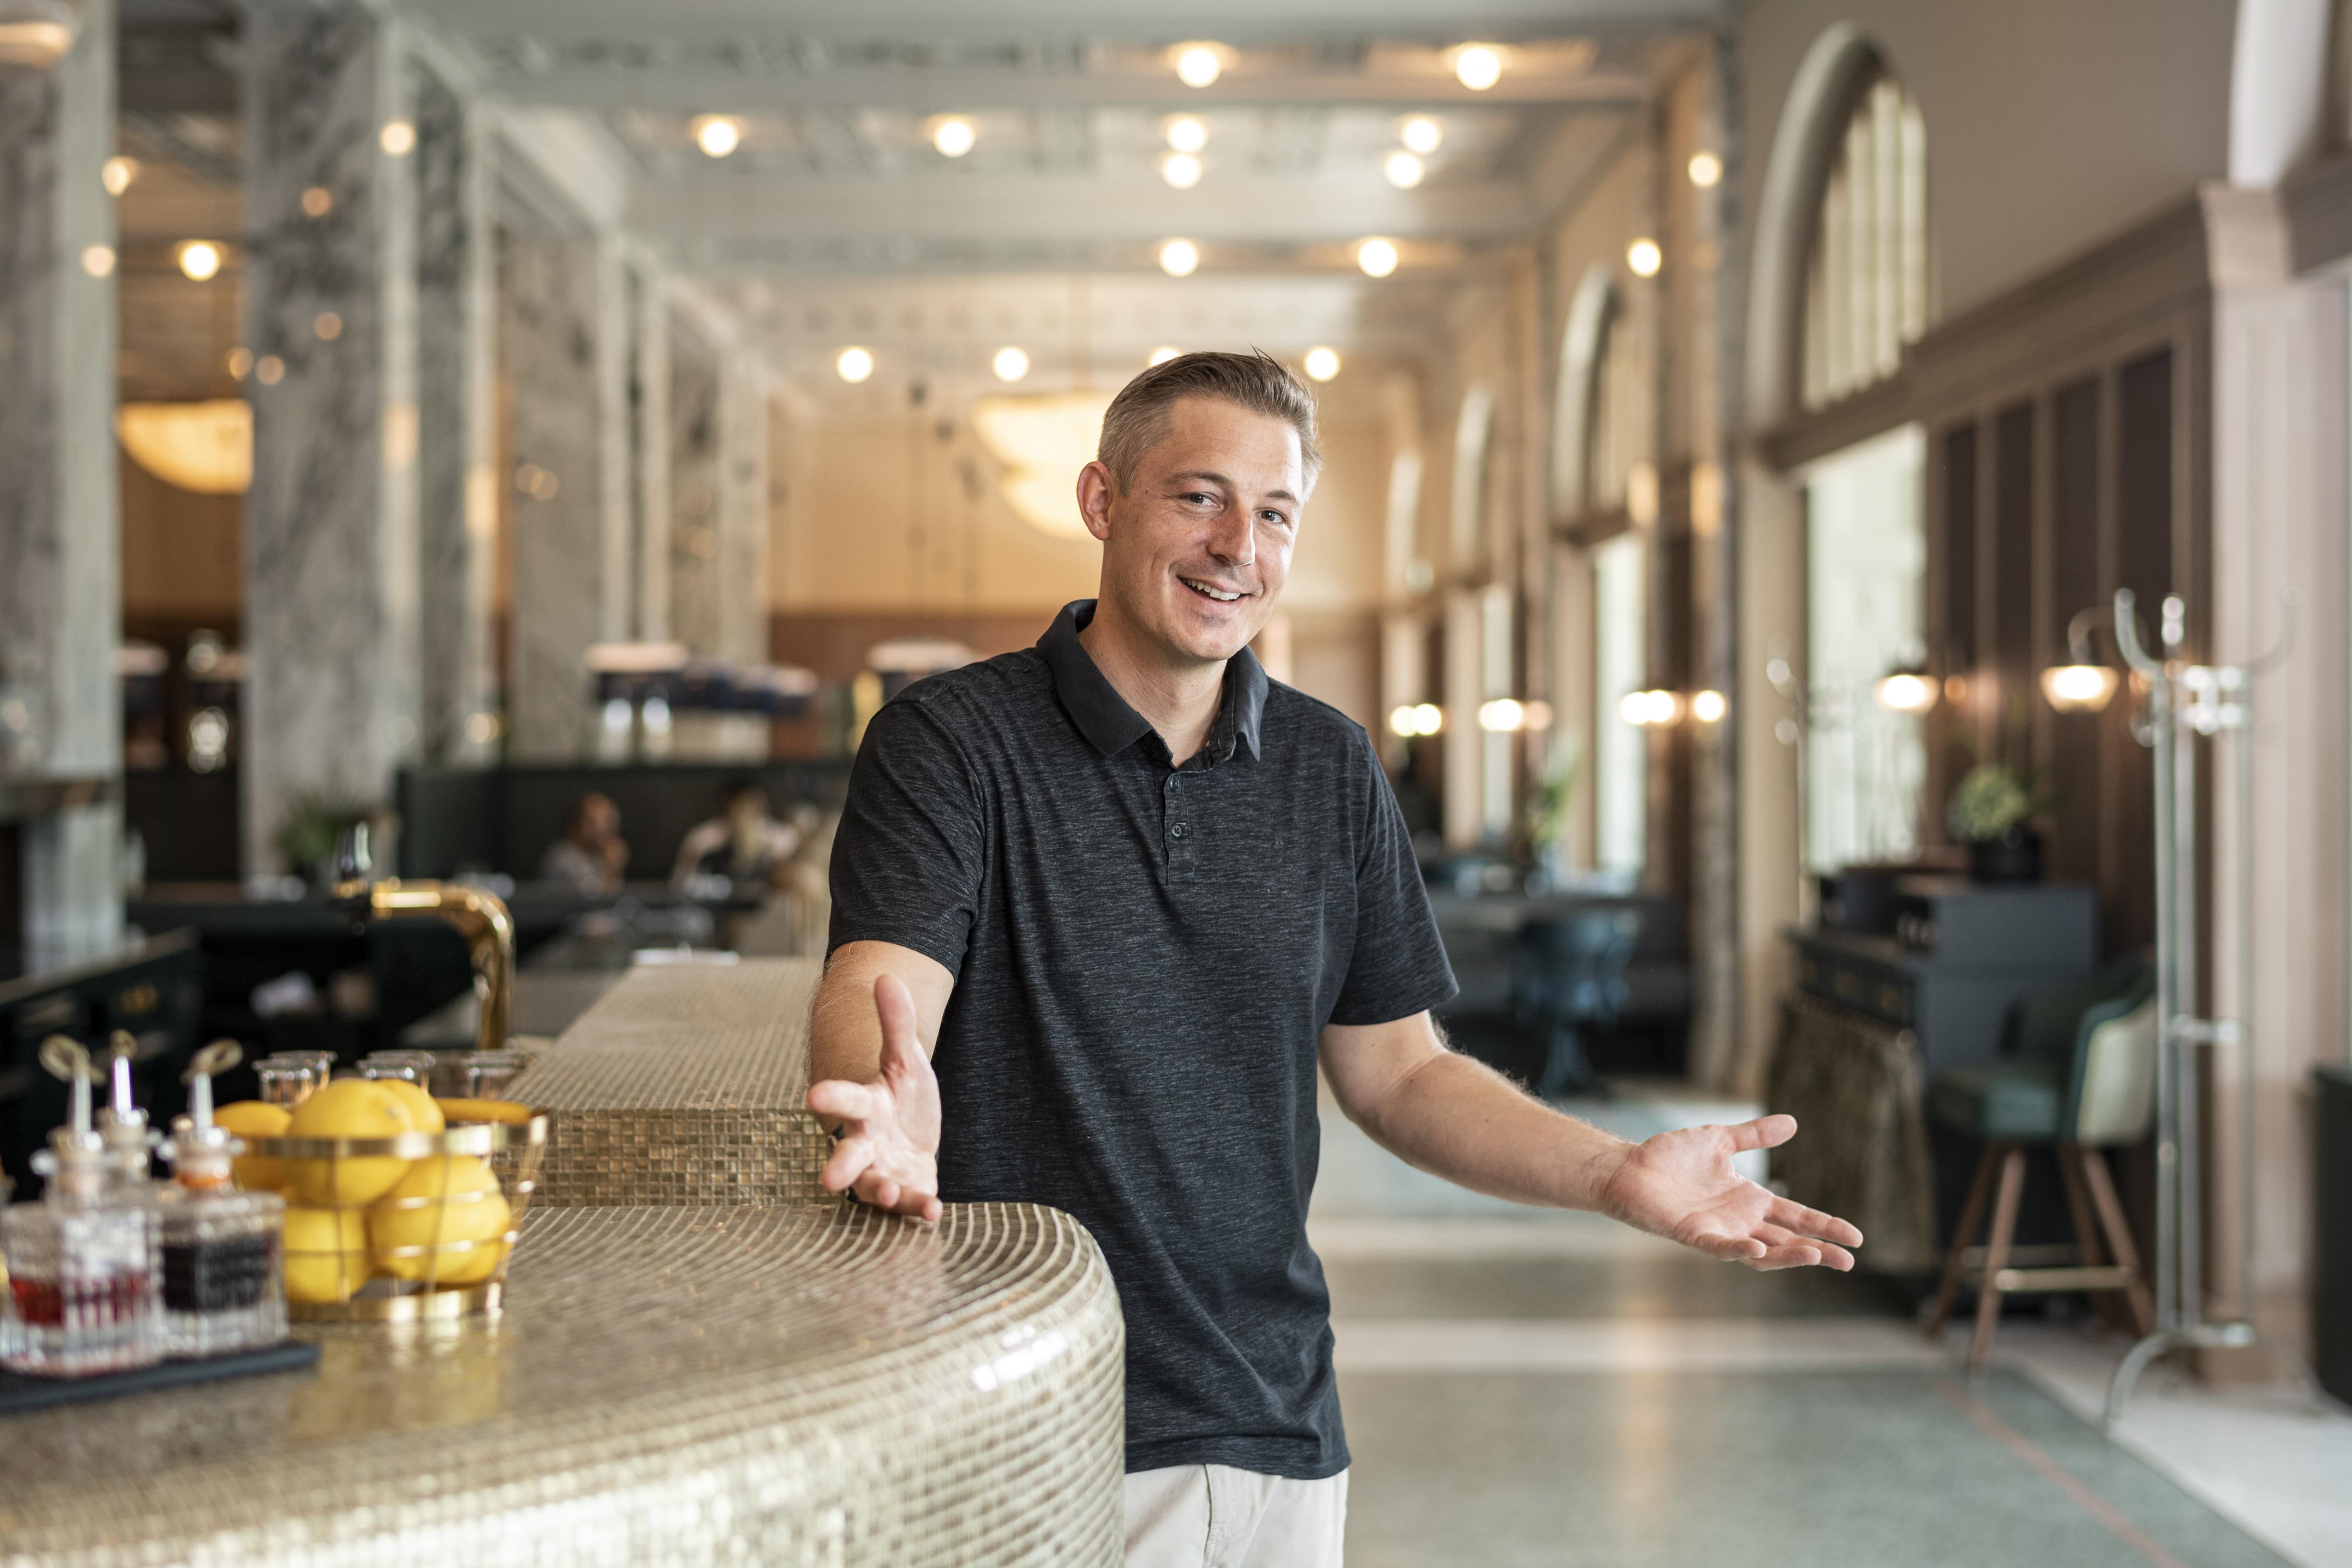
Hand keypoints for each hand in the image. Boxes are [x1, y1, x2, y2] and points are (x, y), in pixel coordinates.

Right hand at [806, 973, 942, 1220]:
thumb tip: (886, 976)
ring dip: (880, 1192)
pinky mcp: (906, 1191)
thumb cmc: (901, 1096)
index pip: (847, 1100)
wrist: (911, 1133)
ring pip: (875, 1186)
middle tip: (827, 1179)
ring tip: (886, 1193)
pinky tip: (932, 1210)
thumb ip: (896, 1024)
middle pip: (850, 1154)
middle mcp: (868, 1143)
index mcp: (866, 1106)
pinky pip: (909, 1204)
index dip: (832, 1098)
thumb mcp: (906, 1059)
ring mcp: (884, 1171)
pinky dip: (918, 1208)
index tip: (813, 1094)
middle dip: (839, 1165)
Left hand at [1598, 1114, 1860, 1270]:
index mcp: (1750, 1200)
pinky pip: (1721, 1246)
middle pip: (1788, 1240)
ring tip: (1818, 1256)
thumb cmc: (1669, 1156)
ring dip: (1788, 1255)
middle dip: (1819, 1250)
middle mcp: (1739, 1220)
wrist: (1629, 1166)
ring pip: (1762, 1251)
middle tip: (1850, 1261)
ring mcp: (1718, 1230)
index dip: (1825, 1226)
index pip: (1797, 1216)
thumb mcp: (1719, 1139)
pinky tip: (1758, 1247)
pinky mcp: (1693, 1234)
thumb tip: (1792, 1122)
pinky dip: (1739, 1248)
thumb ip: (1754, 1135)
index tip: (1855, 1237)